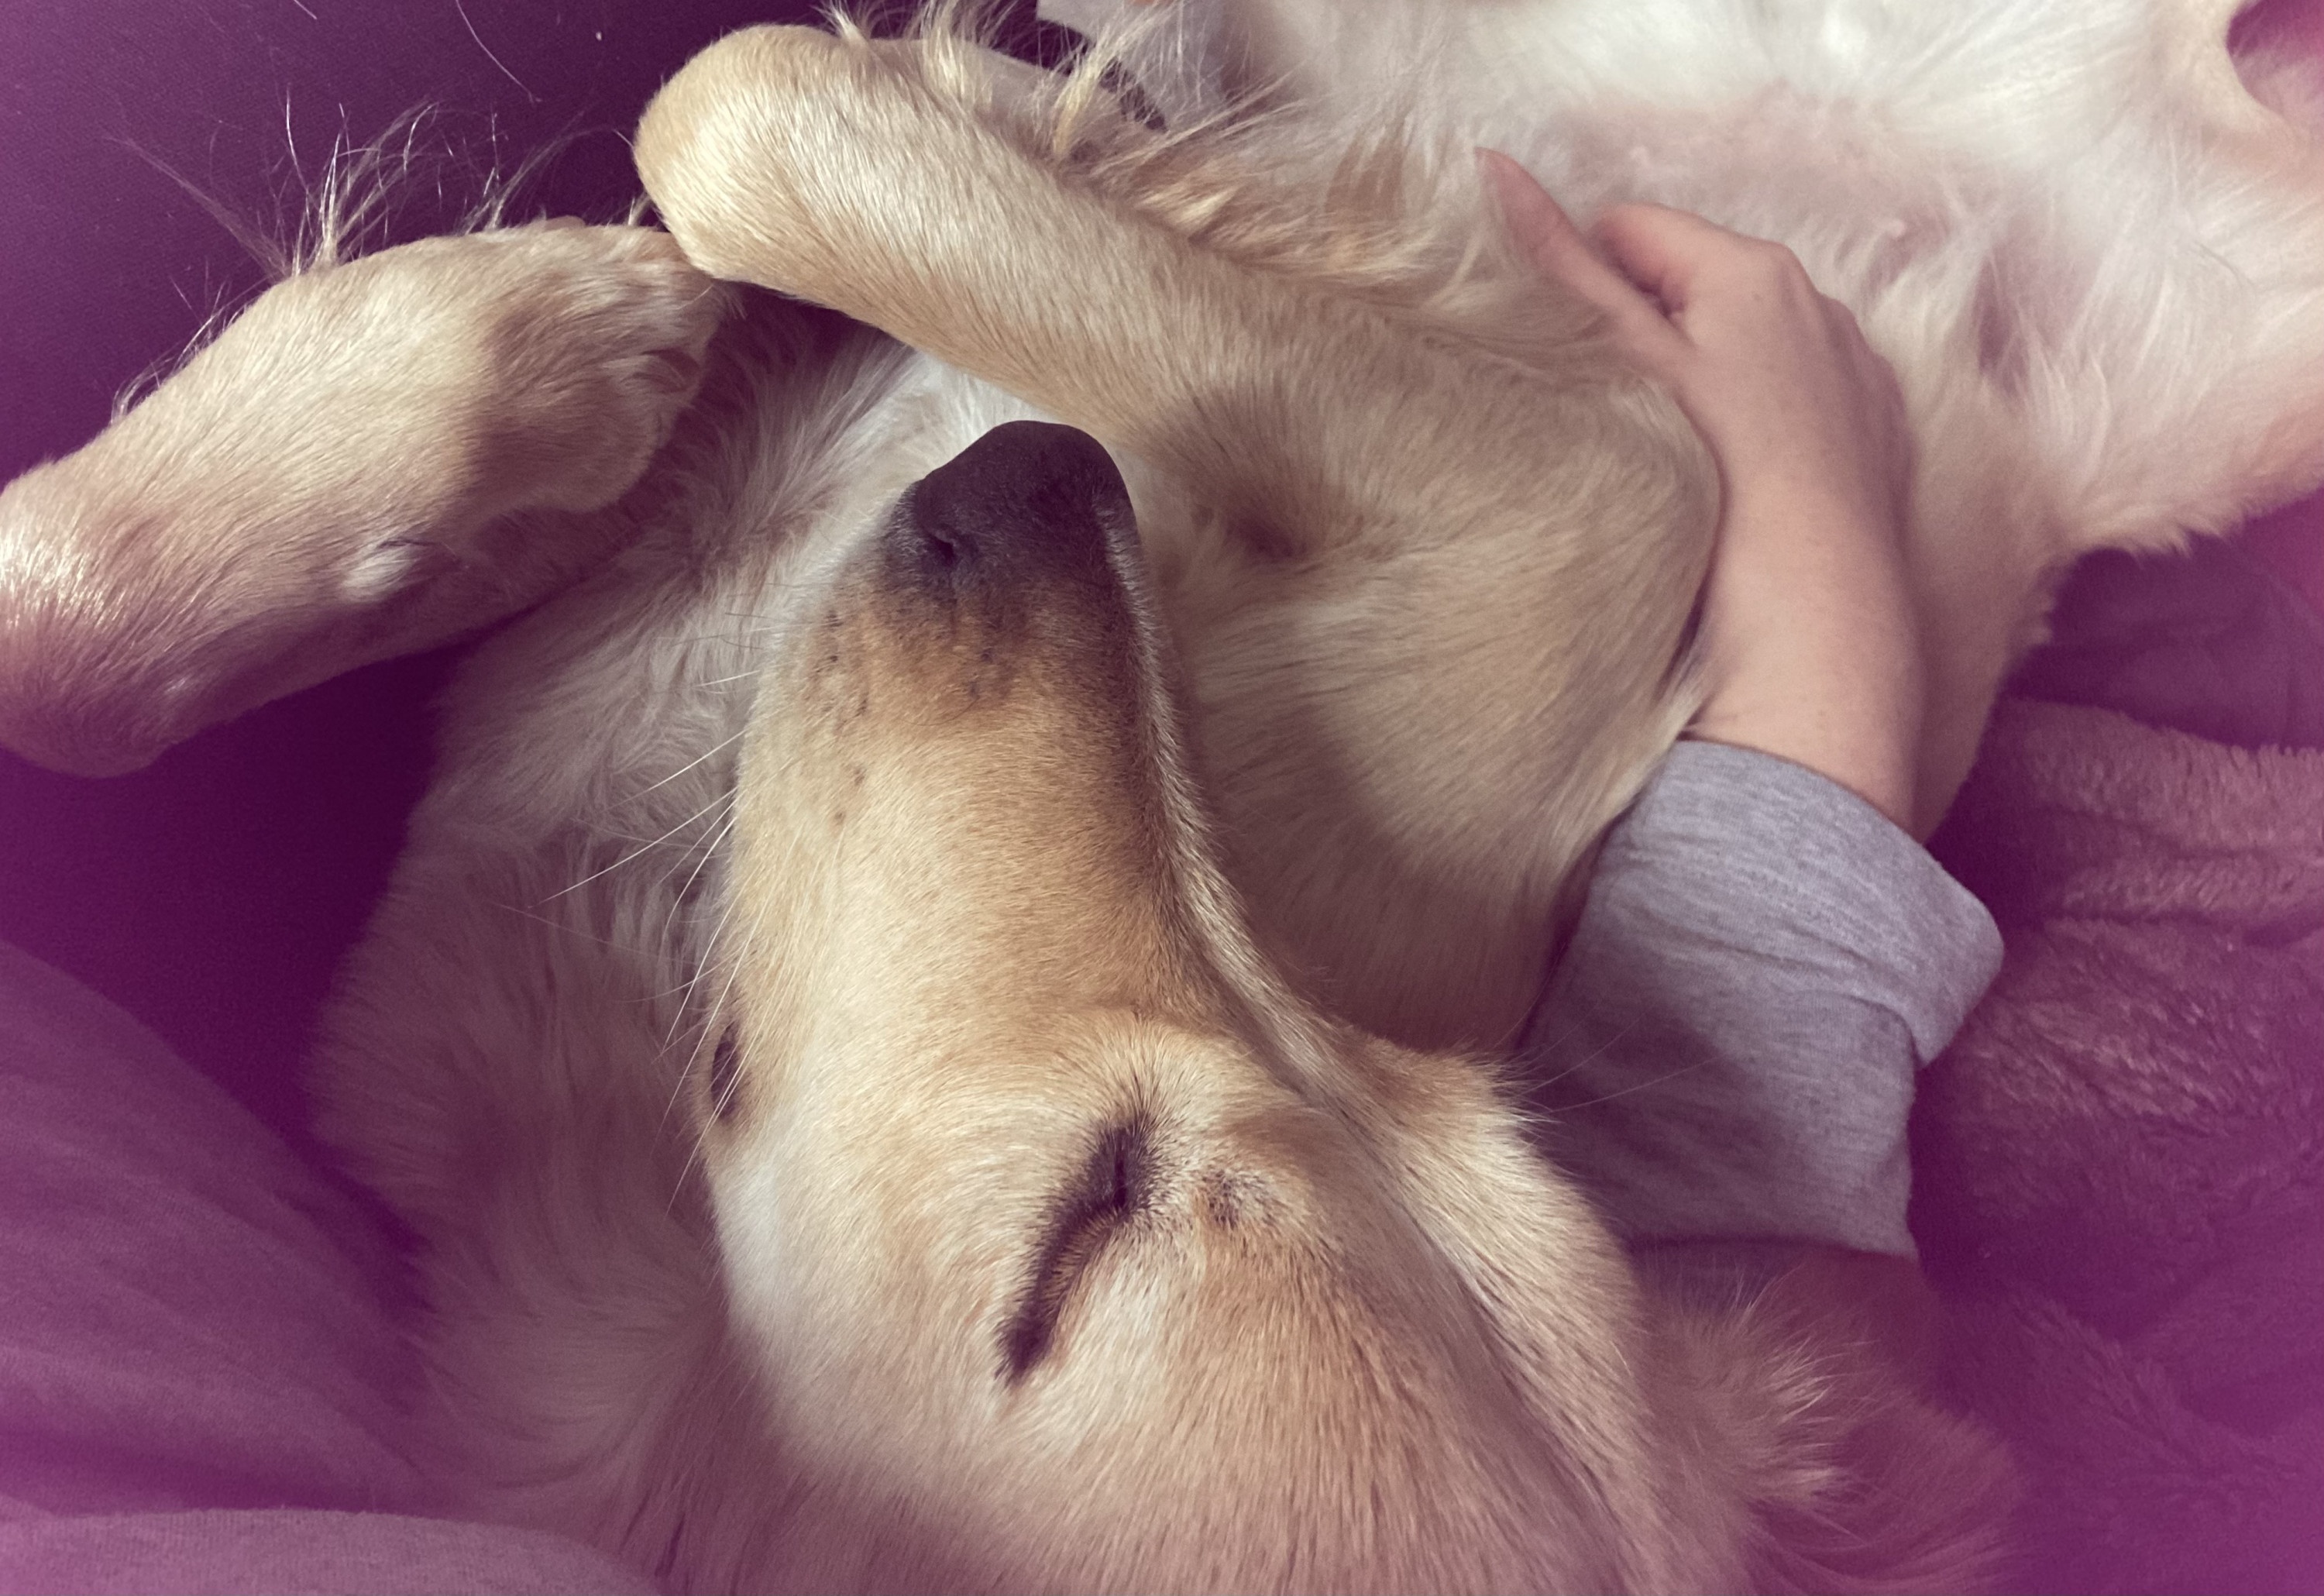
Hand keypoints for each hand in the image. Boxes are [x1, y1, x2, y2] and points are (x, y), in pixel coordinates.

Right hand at [1481, 150, 1925, 831]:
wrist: (1811, 632)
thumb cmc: (1712, 491)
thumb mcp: (1622, 369)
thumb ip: (1556, 269)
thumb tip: (1493, 169)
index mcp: (1752, 272)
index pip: (1627, 229)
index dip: (1574, 283)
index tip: (1554, 356)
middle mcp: (1817, 307)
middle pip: (1686, 289)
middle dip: (1637, 335)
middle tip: (1596, 417)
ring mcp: (1851, 377)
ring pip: (1735, 352)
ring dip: (1689, 386)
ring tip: (1658, 463)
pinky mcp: (1869, 445)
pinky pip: (1785, 409)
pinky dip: (1747, 433)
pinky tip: (1722, 494)